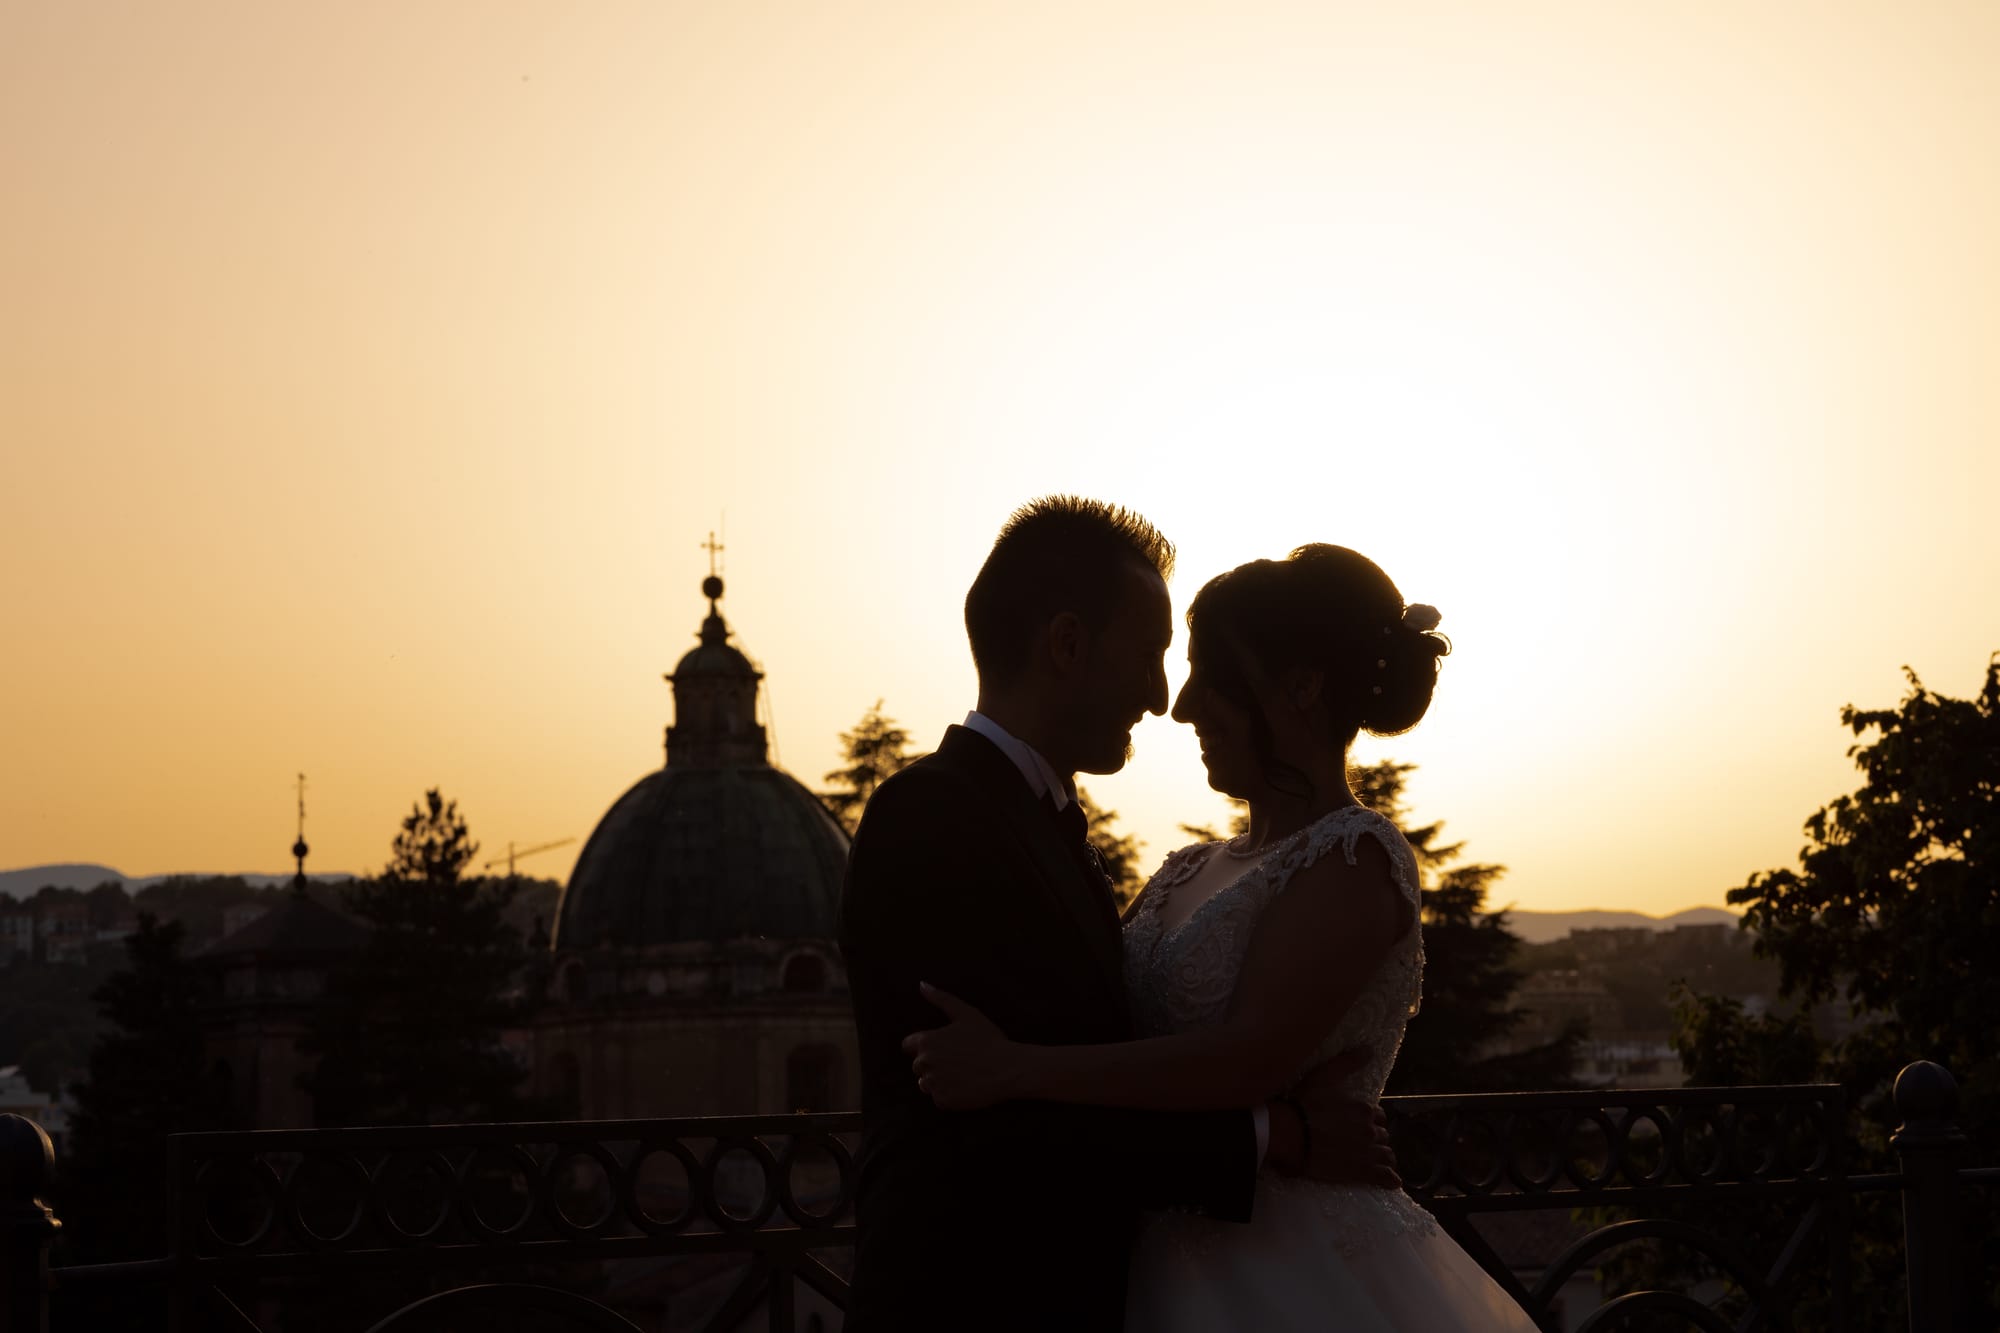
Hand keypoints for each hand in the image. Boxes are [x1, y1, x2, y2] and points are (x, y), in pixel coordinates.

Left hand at [900, 983, 1022, 1110]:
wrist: (1007, 1068)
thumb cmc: (988, 1039)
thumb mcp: (966, 1013)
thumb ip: (941, 998)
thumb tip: (922, 984)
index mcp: (927, 1041)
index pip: (908, 1046)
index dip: (924, 1045)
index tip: (942, 1047)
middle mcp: (925, 1063)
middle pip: (918, 1066)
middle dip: (932, 1063)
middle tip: (958, 1060)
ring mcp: (933, 1083)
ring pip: (926, 1083)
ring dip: (939, 1080)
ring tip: (962, 1074)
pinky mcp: (943, 1101)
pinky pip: (939, 1098)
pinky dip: (949, 1094)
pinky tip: (966, 1086)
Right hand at [1281, 1046, 1399, 1189]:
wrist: (1289, 1134)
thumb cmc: (1303, 1103)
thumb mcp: (1324, 1076)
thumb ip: (1347, 1062)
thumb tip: (1369, 1049)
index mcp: (1364, 1109)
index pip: (1379, 1116)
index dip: (1371, 1120)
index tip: (1362, 1123)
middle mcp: (1369, 1130)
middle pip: (1382, 1135)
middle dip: (1375, 1138)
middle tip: (1363, 1142)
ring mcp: (1367, 1153)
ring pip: (1386, 1155)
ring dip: (1383, 1156)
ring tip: (1377, 1160)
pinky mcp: (1360, 1173)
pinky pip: (1384, 1177)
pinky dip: (1390, 1179)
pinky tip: (1392, 1181)